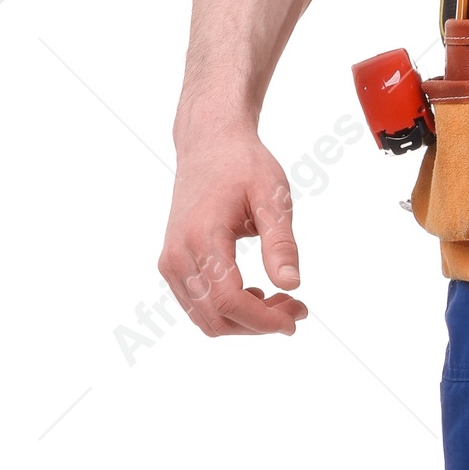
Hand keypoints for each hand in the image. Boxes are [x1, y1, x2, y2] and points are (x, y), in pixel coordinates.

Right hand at [159, 124, 306, 338]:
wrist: (208, 145)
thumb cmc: (243, 166)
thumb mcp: (273, 198)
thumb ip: (281, 243)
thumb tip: (292, 285)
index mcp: (202, 238)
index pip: (229, 302)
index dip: (264, 320)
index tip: (297, 315)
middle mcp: (178, 255)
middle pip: (217, 319)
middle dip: (259, 324)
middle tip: (297, 308)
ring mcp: (171, 262)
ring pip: (206, 319)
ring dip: (245, 322)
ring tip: (282, 301)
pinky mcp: (172, 264)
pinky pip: (198, 305)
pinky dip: (229, 311)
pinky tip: (256, 293)